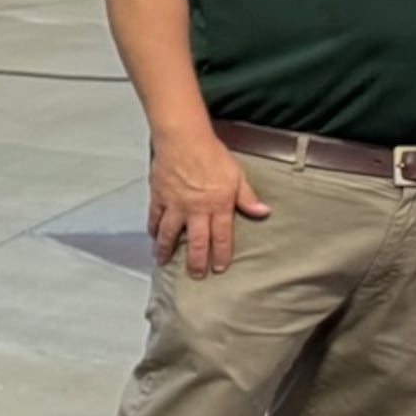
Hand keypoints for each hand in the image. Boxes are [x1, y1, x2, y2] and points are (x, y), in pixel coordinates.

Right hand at [146, 126, 266, 276]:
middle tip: (195, 275)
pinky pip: (155, 217)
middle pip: (196, 242)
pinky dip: (153, 228)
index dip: (221, 254)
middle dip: (196, 261)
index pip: (221, 237)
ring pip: (170, 234)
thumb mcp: (237, 175)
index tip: (220, 268)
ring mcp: (175, 205)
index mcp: (218, 205)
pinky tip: (153, 236)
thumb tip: (263, 212)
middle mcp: (196, 210)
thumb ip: (247, 196)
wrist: (183, 140)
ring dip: (167, 249)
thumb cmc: (211, 154)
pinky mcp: (159, 197)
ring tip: (163, 261)